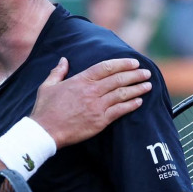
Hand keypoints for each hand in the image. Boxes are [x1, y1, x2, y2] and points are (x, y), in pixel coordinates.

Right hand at [31, 57, 150, 147]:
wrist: (45, 131)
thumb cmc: (44, 109)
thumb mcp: (47, 86)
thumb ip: (58, 72)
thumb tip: (64, 60)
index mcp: (80, 81)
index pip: (106, 67)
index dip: (122, 63)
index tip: (134, 62)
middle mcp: (91, 91)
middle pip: (119, 79)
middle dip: (135, 74)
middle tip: (146, 72)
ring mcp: (97, 106)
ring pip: (122, 94)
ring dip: (137, 88)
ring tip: (148, 85)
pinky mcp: (100, 120)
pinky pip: (120, 110)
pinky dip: (131, 105)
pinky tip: (139, 101)